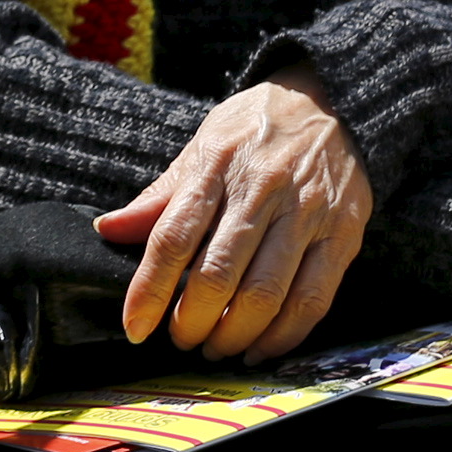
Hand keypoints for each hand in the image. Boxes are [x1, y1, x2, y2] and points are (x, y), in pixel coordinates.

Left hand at [98, 68, 371, 364]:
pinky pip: (313, 299)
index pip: (173, 237)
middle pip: (218, 273)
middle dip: (192, 321)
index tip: (135, 326)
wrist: (333, 103)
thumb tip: (108, 230)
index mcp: (216, 165)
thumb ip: (159, 196)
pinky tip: (261, 348)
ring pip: (266, 293)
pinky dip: (284, 336)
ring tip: (216, 349)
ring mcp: (307, 214)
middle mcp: (261, 190)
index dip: (150, 289)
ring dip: (234, 334)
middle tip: (179, 341)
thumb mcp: (202, 145)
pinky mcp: (344, 235)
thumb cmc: (255, 129)